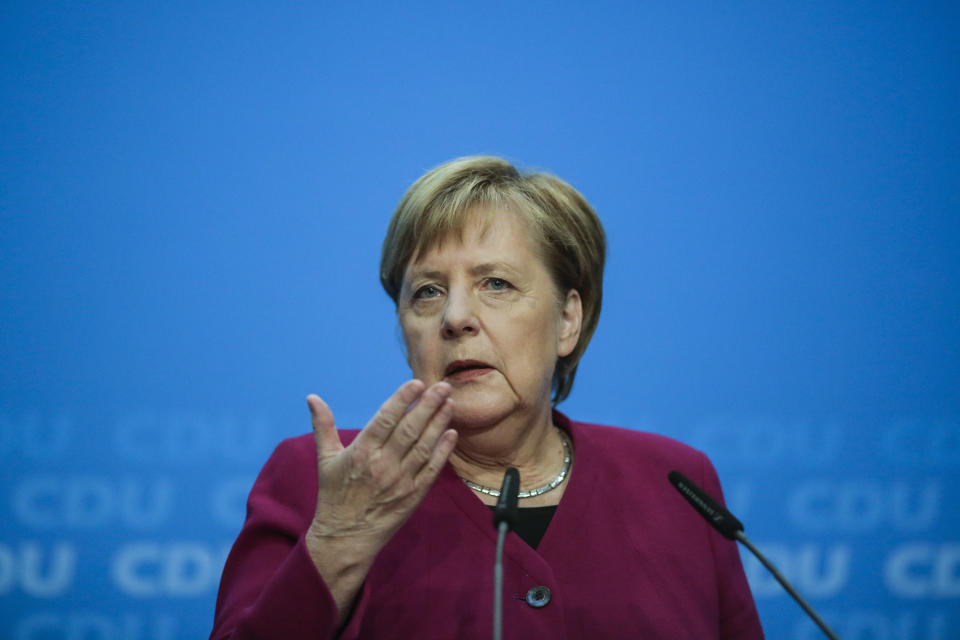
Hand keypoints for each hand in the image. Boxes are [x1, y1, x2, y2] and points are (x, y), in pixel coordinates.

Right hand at [303, 380, 456, 620]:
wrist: (345, 537)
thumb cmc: (334, 495)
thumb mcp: (325, 459)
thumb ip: (323, 425)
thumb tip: (312, 397)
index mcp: (361, 452)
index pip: (386, 419)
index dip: (402, 399)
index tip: (417, 383)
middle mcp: (382, 464)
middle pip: (410, 429)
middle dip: (428, 405)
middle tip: (443, 386)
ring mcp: (400, 480)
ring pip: (424, 446)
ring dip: (439, 423)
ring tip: (450, 403)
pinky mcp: (413, 495)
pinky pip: (431, 469)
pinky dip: (443, 451)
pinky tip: (452, 434)